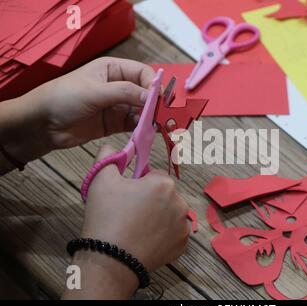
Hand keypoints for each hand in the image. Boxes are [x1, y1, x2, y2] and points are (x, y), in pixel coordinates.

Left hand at [0, 57, 153, 165]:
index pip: (142, 73)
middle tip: (164, 115)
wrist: (42, 124)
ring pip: (142, 110)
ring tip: (159, 126)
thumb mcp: (95, 91)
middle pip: (145, 92)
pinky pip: (134, 124)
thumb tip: (152, 96)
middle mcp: (118, 86)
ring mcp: (117, 106)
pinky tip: (148, 133)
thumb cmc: (64, 98)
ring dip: (151, 117)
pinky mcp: (115, 123)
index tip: (160, 99)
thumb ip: (125, 92)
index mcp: (113, 70)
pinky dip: (143, 128)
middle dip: (156, 103)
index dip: (153, 85)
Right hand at [63, 145, 190, 299]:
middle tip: (130, 214)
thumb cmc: (106, 217)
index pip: (154, 176)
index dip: (139, 184)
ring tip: (138, 229)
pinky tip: (147, 240)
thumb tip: (114, 147)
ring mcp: (183, 225)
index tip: (127, 197)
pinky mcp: (183, 245)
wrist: (109, 260)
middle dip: (151, 200)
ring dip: (160, 216)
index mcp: (164, 183)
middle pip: (165, 194)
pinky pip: (175, 233)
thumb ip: (108, 156)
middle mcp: (180, 202)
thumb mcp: (100, 180)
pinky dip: (164, 234)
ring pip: (171, 213)